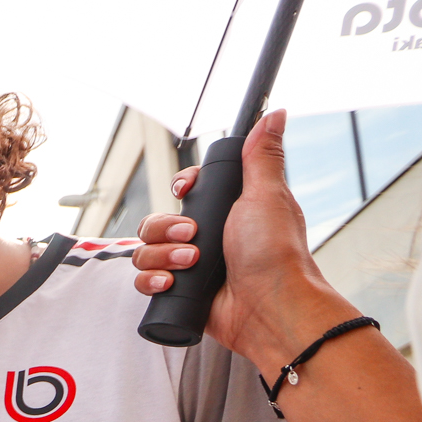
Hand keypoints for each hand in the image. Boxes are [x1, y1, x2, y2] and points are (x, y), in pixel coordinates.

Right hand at [130, 110, 357, 372]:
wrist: (269, 308)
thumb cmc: (275, 254)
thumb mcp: (267, 195)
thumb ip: (262, 156)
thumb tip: (277, 114)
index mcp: (227, 212)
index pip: (187, 192)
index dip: (181, 190)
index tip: (186, 193)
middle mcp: (206, 238)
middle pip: (157, 220)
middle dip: (166, 228)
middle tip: (192, 236)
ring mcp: (190, 267)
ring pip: (146, 250)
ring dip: (161, 255)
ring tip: (188, 264)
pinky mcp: (179, 293)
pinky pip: (145, 281)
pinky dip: (152, 281)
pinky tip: (170, 283)